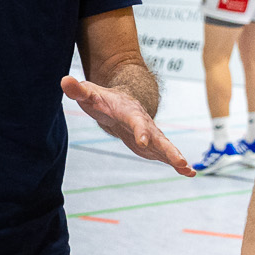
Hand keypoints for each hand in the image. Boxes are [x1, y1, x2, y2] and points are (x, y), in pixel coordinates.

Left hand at [61, 75, 192, 175]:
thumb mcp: (89, 94)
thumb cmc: (102, 99)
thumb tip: (64, 81)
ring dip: (176, 157)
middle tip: (179, 160)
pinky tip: (190, 173)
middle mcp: (144, 123)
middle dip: (168, 148)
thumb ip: (78, 90)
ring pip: (165, 147)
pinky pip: (166, 155)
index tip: (142, 142)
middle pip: (157, 136)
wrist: (120, 102)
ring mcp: (151, 135)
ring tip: (188, 169)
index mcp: (129, 111)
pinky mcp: (152, 146)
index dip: (139, 130)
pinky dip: (178, 164)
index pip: (135, 121)